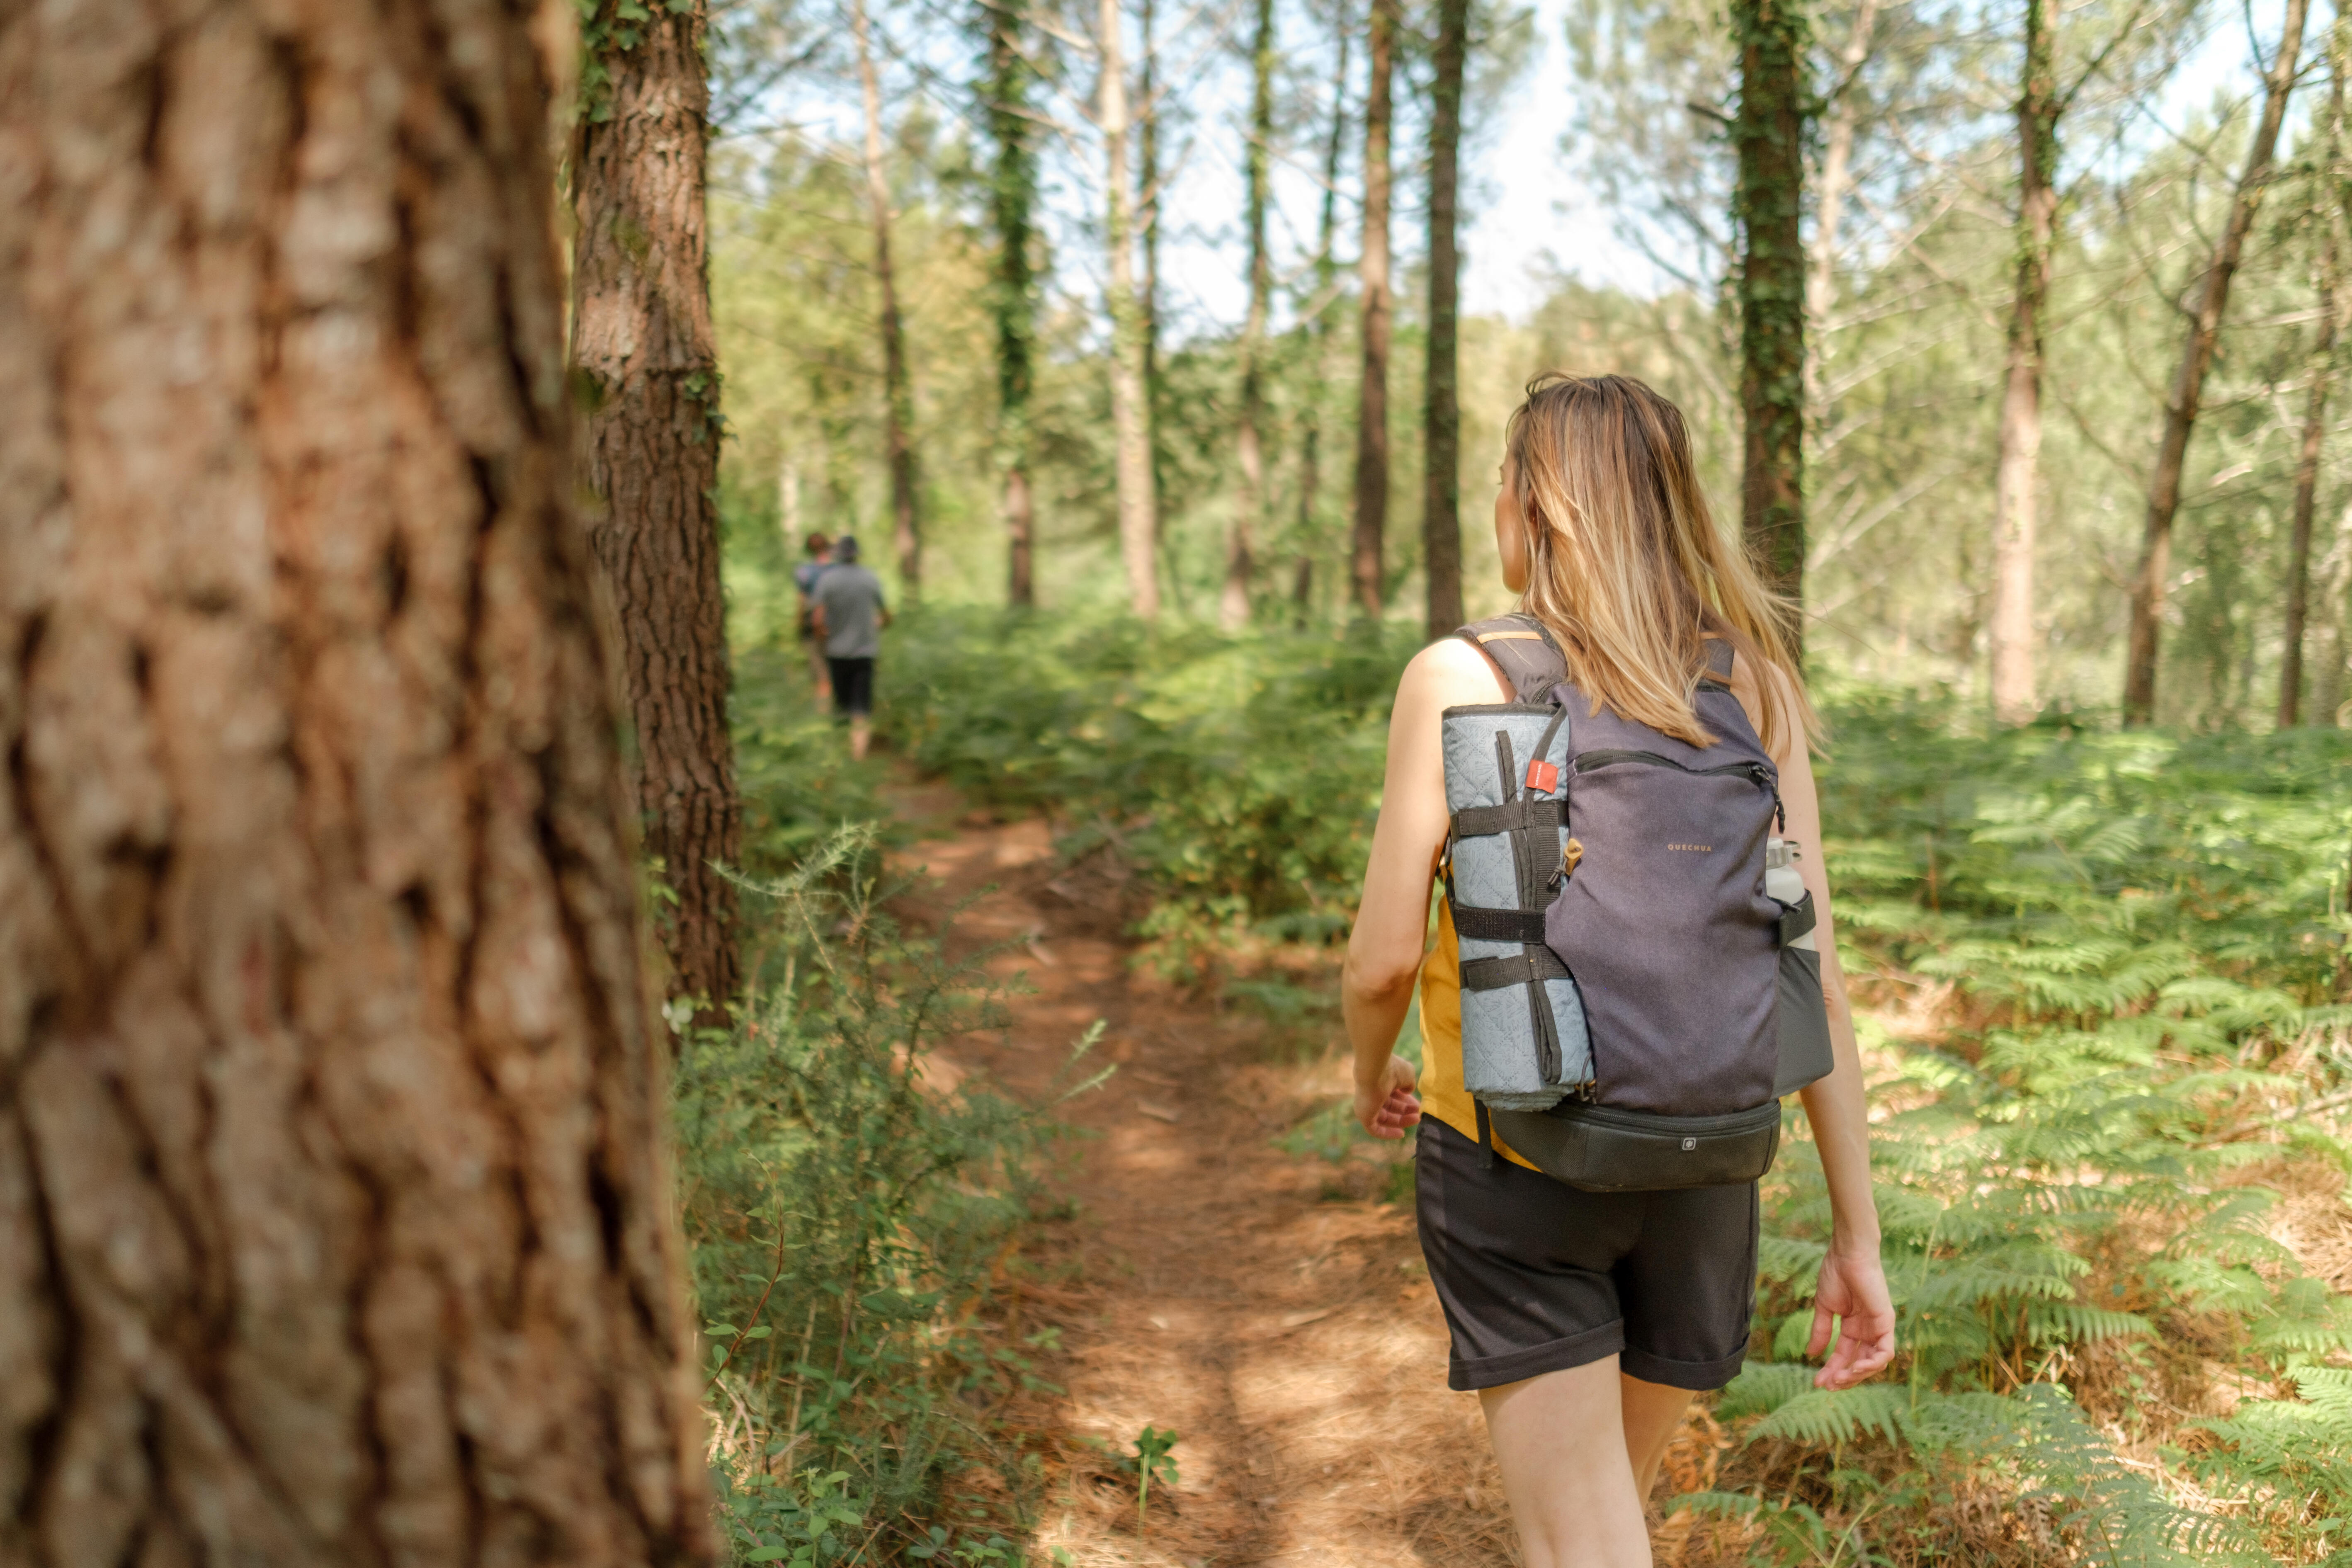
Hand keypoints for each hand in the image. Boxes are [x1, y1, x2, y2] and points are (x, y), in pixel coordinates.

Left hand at [1353, 1054, 1421, 1138]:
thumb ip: (1409, 1084)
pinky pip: (1375, 1130)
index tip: (1418, 1105)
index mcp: (1381, 1082)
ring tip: (1416, 1119)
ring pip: (1385, 1119)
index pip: (1394, 1096)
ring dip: (1401, 1121)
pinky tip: (1401, 1134)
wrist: (1376, 1069)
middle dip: (1406, 1112)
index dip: (1407, 1101)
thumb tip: (1408, 1091)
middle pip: (1391, 1108)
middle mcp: (1372, 1094)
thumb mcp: (1407, 1074)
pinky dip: (1387, 1133)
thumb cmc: (1392, 1069)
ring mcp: (1367, 1106)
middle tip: (1418, 1113)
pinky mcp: (1363, 1116)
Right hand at [1808, 1245, 1896, 1388]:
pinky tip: (1855, 1367)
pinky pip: (1886, 1353)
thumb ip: (1820, 1331)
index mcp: (1853, 1326)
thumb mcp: (1825, 1308)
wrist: (1847, 1254)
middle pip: (1859, 1363)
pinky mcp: (1887, 1323)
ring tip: (1839, 1379)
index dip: (1831, 1370)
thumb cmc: (1835, 1274)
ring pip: (1874, 1363)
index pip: (1844, 1355)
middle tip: (1827, 1385)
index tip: (1817, 1383)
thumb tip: (1811, 1354)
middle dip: (1844, 1377)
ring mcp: (1879, 1327)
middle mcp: (1868, 1330)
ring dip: (1857, 1375)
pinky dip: (1872, 1364)